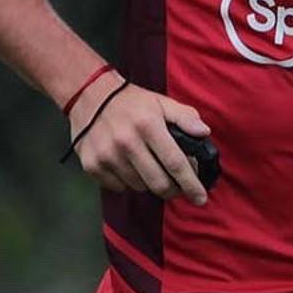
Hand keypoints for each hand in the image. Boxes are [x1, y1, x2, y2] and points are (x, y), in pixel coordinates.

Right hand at [67, 79, 212, 205]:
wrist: (88, 95)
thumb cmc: (130, 101)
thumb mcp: (160, 102)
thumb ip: (185, 116)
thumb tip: (204, 133)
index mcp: (147, 125)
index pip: (175, 163)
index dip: (191, 184)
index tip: (201, 198)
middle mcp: (126, 142)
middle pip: (158, 183)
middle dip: (173, 190)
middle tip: (177, 187)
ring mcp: (107, 156)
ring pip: (139, 187)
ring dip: (149, 183)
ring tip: (148, 167)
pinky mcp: (92, 165)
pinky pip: (119, 187)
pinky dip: (127, 182)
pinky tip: (127, 166)